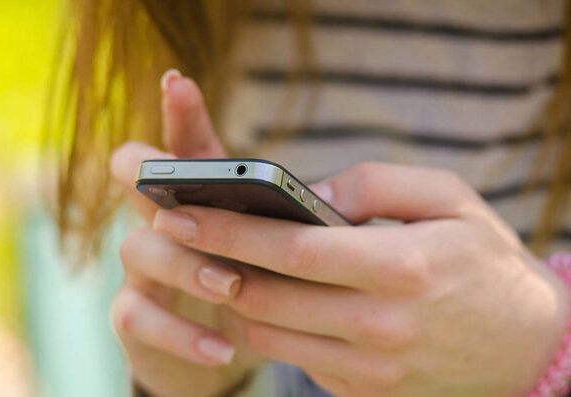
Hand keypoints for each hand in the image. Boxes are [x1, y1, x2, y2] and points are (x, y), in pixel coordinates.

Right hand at [110, 71, 260, 396]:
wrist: (224, 345)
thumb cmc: (256, 281)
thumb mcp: (274, 245)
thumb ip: (289, 221)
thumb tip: (329, 205)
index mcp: (198, 197)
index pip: (184, 145)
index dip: (178, 114)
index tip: (178, 81)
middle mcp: (161, 222)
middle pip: (138, 184)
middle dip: (160, 188)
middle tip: (202, 213)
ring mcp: (143, 269)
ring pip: (137, 249)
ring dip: (186, 265)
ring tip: (234, 284)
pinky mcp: (135, 317)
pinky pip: (137, 318)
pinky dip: (179, 333)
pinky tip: (224, 350)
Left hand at [150, 162, 570, 396]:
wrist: (531, 346)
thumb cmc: (488, 261)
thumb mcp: (449, 198)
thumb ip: (374, 184)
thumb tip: (307, 192)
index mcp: (400, 268)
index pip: (290, 249)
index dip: (229, 230)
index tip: (182, 212)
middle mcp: (379, 326)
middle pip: (264, 297)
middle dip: (209, 262)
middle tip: (176, 233)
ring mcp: (370, 368)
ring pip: (268, 335)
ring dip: (228, 299)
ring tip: (208, 262)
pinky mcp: (364, 391)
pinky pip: (295, 358)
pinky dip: (266, 327)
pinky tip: (258, 298)